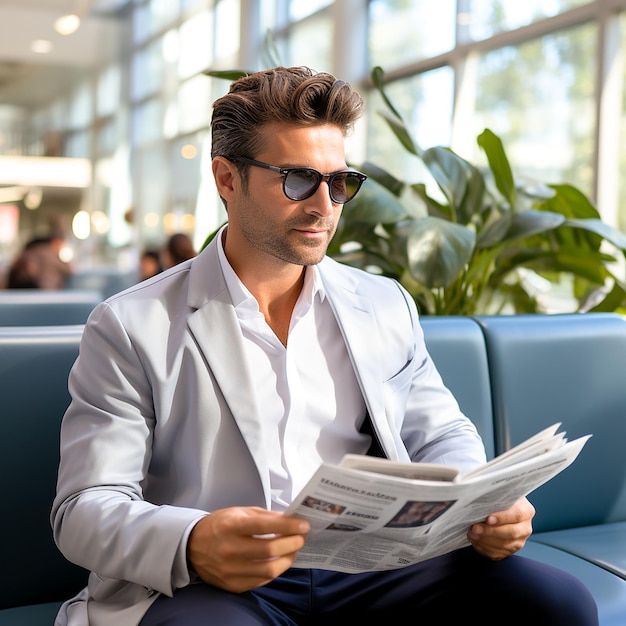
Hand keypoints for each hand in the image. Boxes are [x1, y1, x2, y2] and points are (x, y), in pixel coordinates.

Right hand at [187, 506, 309, 592]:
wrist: (191, 547)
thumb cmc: (219, 525)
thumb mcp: (239, 512)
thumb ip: (264, 516)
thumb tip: (290, 520)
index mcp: (231, 526)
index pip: (265, 526)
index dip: (289, 526)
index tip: (303, 525)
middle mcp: (229, 549)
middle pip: (270, 550)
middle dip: (292, 543)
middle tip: (302, 537)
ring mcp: (230, 570)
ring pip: (269, 570)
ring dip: (288, 559)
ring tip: (294, 550)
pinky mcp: (232, 585)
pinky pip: (262, 581)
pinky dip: (275, 570)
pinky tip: (280, 561)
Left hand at [467, 497, 534, 559]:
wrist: (500, 509)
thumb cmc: (498, 500)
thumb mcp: (499, 494)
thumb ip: (494, 497)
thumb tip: (478, 498)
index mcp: (526, 510)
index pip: (517, 515)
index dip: (502, 518)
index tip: (488, 519)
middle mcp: (525, 527)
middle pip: (511, 533)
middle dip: (490, 531)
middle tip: (475, 528)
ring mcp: (519, 541)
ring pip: (504, 545)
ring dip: (485, 540)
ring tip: (472, 533)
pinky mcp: (510, 551)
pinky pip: (498, 553)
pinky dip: (484, 548)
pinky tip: (475, 540)